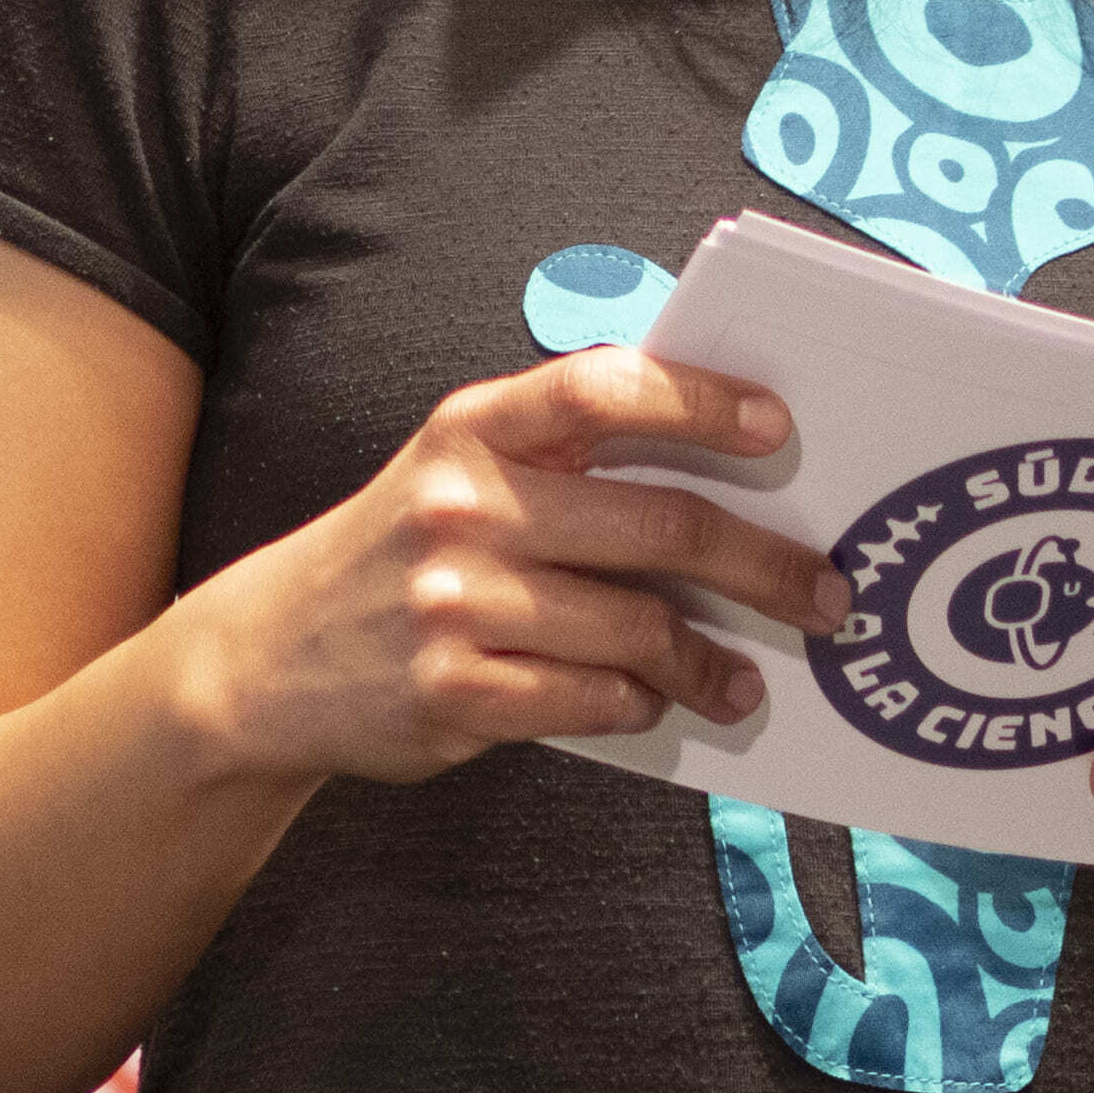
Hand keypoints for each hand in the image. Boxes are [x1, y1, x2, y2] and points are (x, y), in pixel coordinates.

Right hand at [180, 348, 841, 786]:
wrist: (267, 658)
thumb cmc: (401, 553)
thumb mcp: (456, 474)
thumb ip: (564, 462)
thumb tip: (731, 481)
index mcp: (473, 429)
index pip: (602, 389)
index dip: (700, 402)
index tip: (780, 430)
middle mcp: (464, 504)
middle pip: (662, 524)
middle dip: (767, 565)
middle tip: (826, 595)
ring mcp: (456, 601)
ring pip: (642, 628)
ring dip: (713, 662)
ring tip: (745, 680)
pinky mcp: (456, 691)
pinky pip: (595, 698)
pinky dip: (639, 703)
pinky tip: (652, 702)